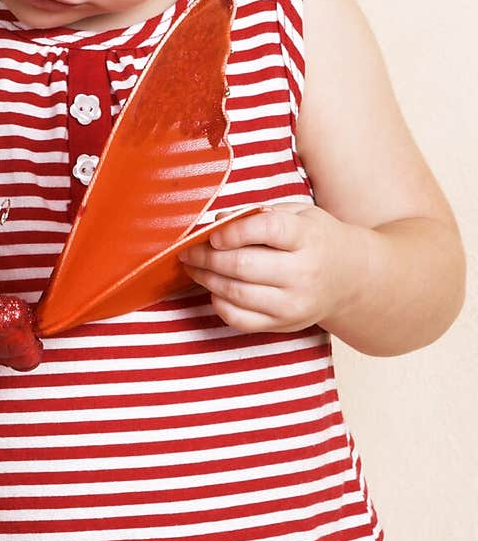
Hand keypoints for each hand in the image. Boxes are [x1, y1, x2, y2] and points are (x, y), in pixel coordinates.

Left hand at [180, 204, 362, 333]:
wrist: (351, 280)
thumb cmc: (316, 240)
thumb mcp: (298, 214)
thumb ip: (257, 215)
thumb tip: (216, 223)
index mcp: (308, 238)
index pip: (267, 231)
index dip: (233, 231)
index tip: (212, 233)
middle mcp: (304, 273)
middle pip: (243, 266)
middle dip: (207, 257)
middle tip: (189, 250)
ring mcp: (294, 304)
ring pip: (237, 294)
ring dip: (207, 278)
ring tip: (194, 266)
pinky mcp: (285, 325)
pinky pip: (240, 320)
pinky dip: (219, 304)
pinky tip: (213, 289)